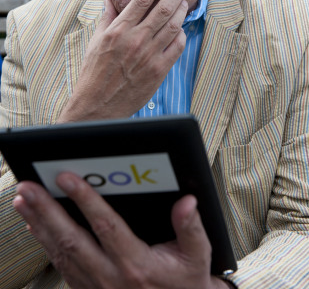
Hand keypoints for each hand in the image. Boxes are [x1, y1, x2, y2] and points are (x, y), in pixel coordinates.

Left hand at [14, 173, 229, 288]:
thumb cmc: (184, 282)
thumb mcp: (197, 257)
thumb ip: (191, 228)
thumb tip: (187, 201)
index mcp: (136, 265)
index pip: (105, 226)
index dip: (85, 200)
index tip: (68, 178)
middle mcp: (110, 276)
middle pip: (71, 239)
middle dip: (47, 211)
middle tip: (29, 187)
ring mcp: (94, 285)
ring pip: (60, 252)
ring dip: (39, 223)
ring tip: (23, 199)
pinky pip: (60, 264)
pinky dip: (44, 242)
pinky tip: (34, 223)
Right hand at [58, 0, 190, 121]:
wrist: (98, 105)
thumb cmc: (94, 73)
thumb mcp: (96, 43)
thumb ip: (106, 20)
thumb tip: (110, 1)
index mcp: (118, 30)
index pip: (143, 0)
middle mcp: (136, 40)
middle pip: (163, 9)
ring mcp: (149, 55)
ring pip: (173, 26)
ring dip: (182, 10)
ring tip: (185, 2)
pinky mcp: (158, 70)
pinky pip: (177, 47)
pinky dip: (181, 35)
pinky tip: (180, 29)